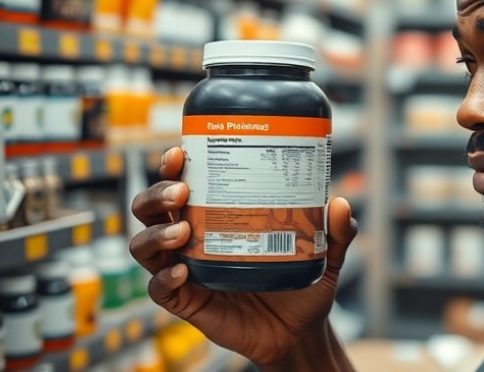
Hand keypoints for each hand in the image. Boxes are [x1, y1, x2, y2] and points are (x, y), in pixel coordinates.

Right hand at [129, 147, 357, 366]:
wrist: (299, 331)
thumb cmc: (303, 282)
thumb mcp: (325, 253)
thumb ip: (337, 230)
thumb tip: (339, 203)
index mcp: (217, 213)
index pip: (182, 182)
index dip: (172, 165)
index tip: (181, 153)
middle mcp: (194, 237)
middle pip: (151, 207)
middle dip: (157, 193)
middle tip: (182, 190)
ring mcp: (186, 269)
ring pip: (144, 245)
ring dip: (155, 233)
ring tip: (182, 230)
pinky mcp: (187, 301)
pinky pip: (159, 289)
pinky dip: (165, 278)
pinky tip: (184, 270)